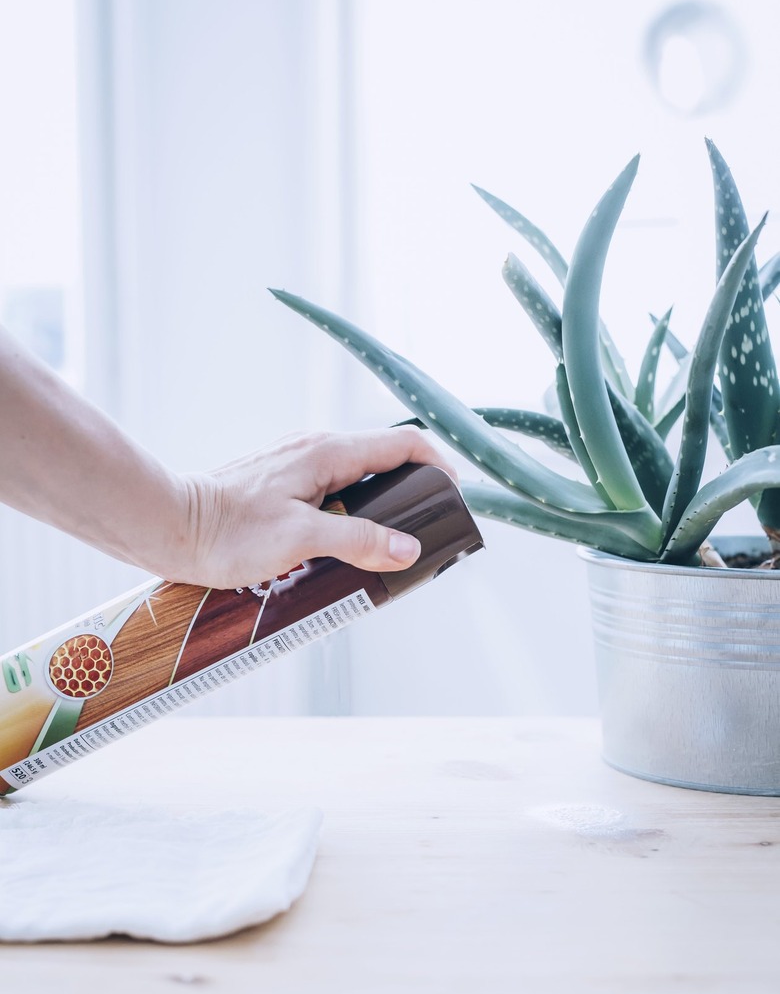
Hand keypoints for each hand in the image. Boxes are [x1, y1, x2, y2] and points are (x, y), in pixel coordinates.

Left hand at [171, 427, 456, 587]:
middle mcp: (316, 449)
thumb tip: (409, 548)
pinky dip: (348, 515)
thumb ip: (359, 541)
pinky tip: (340, 549)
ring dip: (378, 507)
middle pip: (384, 461)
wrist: (167, 525)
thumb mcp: (301, 540)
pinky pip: (331, 491)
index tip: (454, 497)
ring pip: (357, 478)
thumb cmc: (227, 533)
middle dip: (413, 491)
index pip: (403, 444)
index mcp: (328, 452)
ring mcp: (297, 464)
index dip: (439, 466)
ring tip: (384, 548)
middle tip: (424, 531)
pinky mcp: (281, 482)